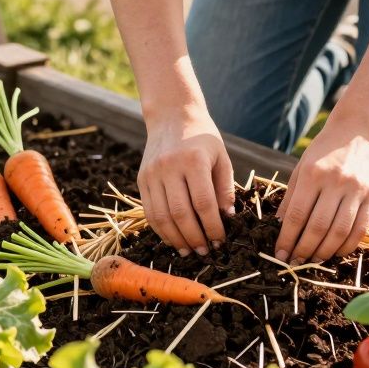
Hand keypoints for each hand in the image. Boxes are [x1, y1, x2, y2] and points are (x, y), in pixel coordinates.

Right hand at [138, 106, 235, 255]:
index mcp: (193, 160)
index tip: (221, 241)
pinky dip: (161, 230)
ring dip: (176, 239)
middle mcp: (169, 167)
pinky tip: (173, 239)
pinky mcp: (141, 179)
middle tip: (206, 252)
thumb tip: (227, 219)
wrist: (172, 115)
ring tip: (189, 251)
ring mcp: (152, 174)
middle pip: (181, 214)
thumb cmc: (202, 138)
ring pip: (162, 217)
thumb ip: (224, 188)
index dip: (213, 227)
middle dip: (195, 238)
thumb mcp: (221, 157)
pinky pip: (149, 211)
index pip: (203, 203)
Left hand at [274, 115, 368, 264]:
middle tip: (295, 262)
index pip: (297, 215)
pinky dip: (347, 246)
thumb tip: (279, 227)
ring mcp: (357, 190)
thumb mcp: (301, 168)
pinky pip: (361, 229)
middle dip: (304, 250)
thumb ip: (291, 198)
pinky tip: (336, 252)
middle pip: (318, 227)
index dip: (287, 239)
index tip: (280, 254)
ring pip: (340, 232)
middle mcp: (336, 182)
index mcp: (313, 174)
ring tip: (313, 260)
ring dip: (325, 252)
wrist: (359, 132)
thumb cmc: (324, 151)